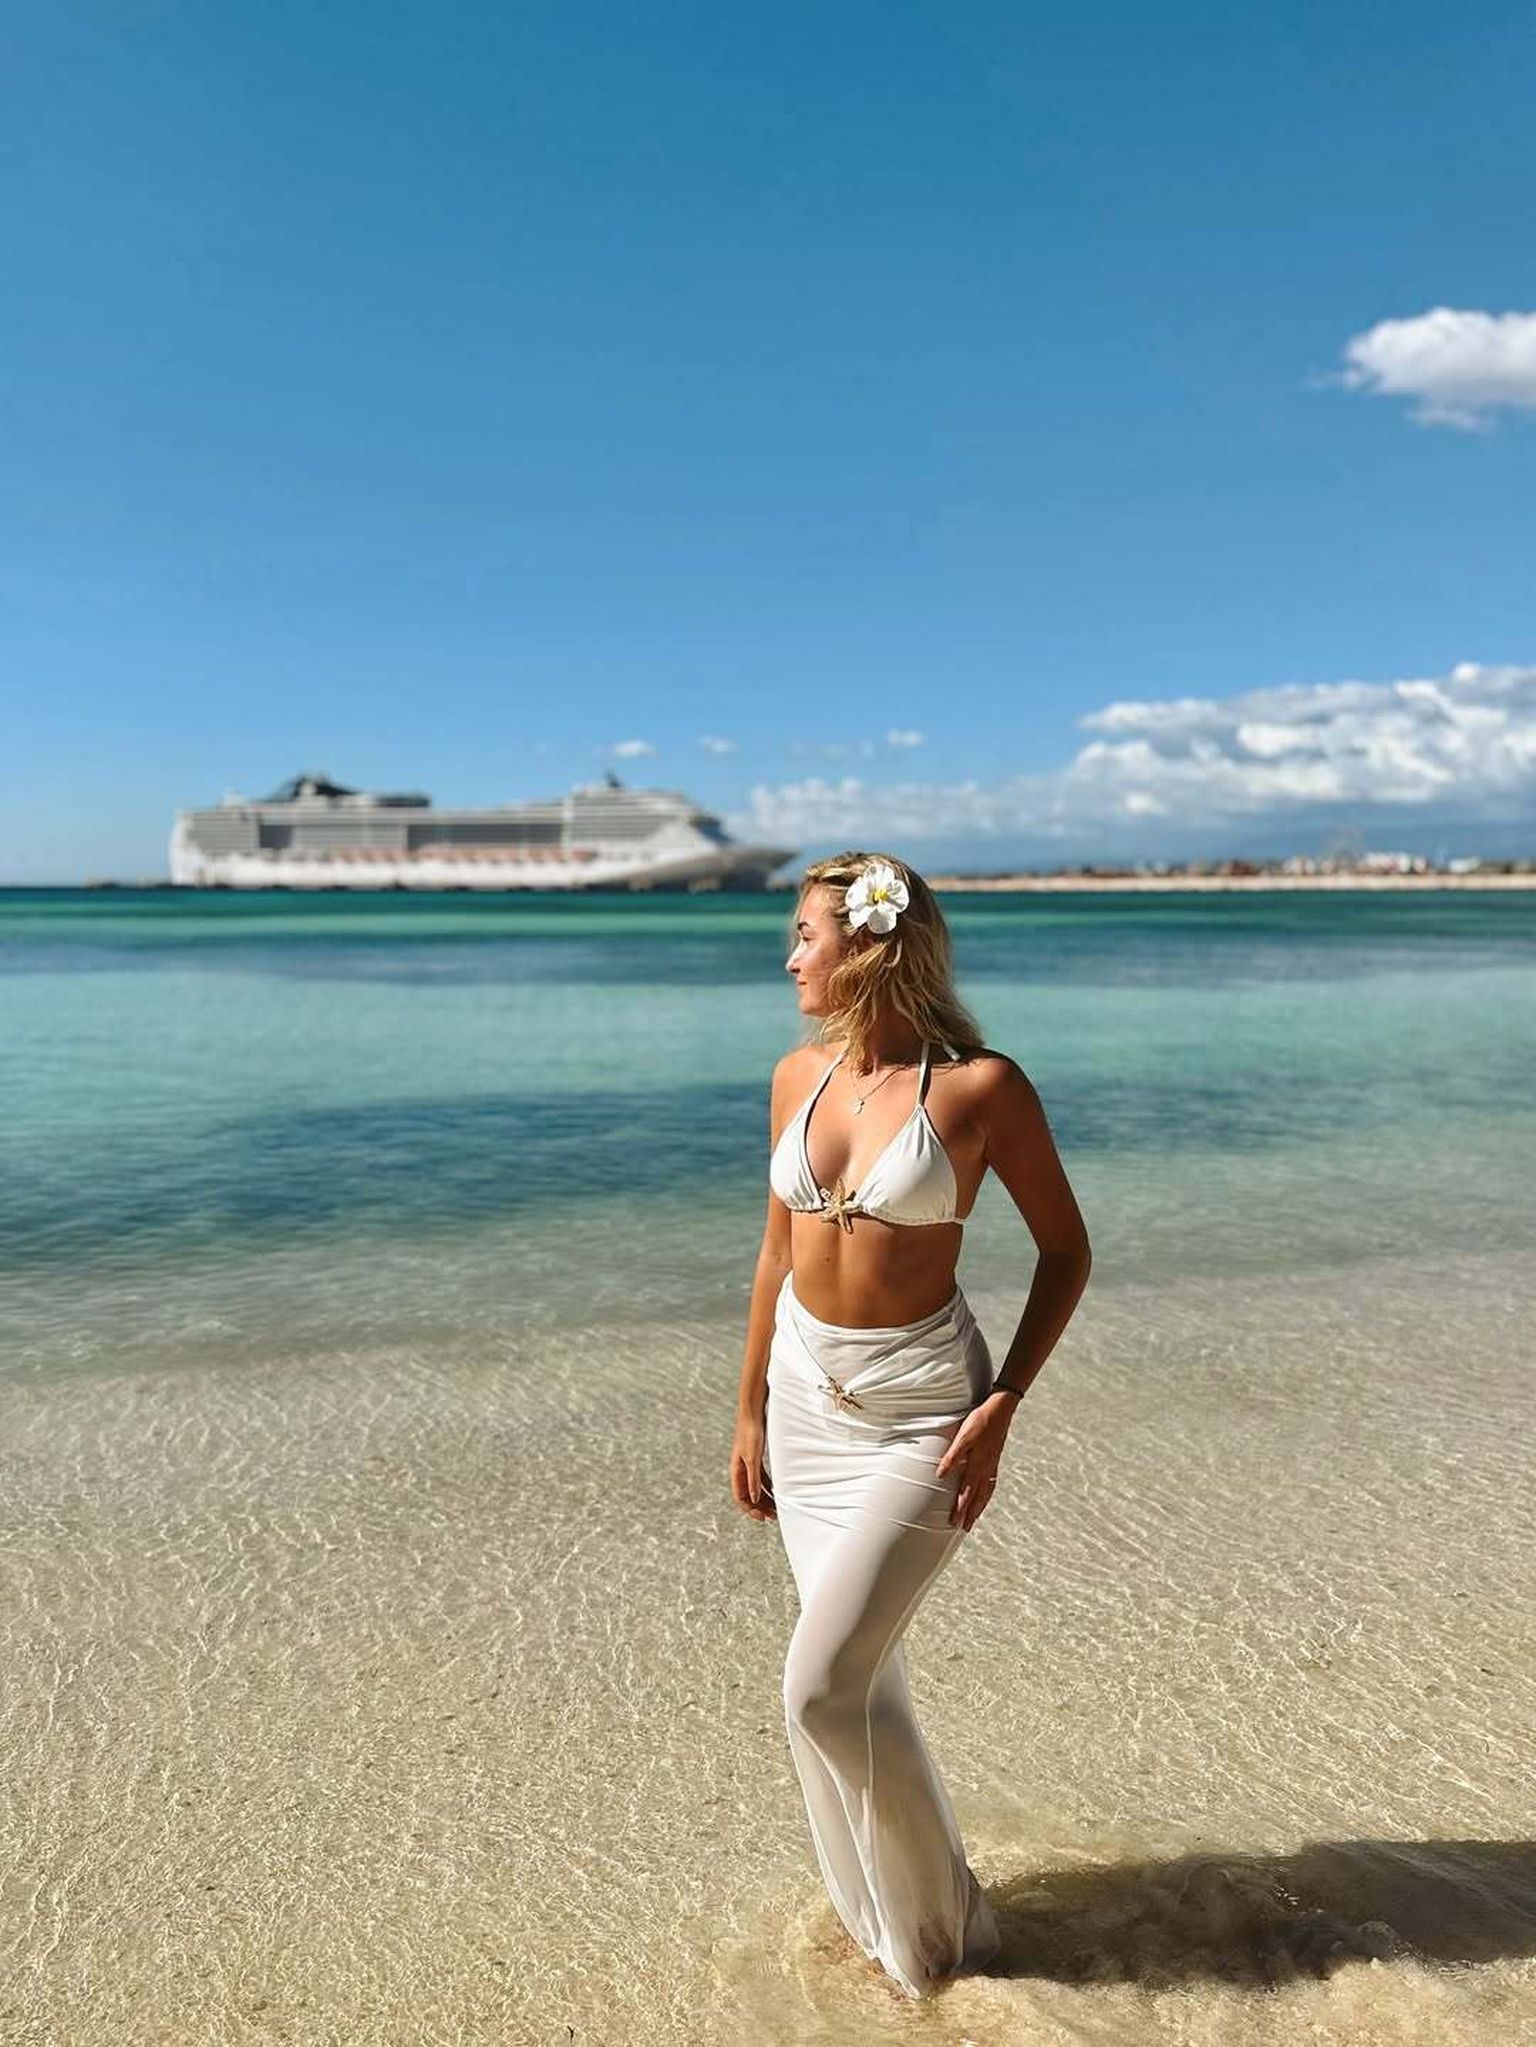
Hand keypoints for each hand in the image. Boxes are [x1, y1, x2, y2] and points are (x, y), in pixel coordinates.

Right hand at [730, 1413, 776, 1522]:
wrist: (752, 1415)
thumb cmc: (750, 1434)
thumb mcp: (752, 1459)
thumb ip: (753, 1479)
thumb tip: (753, 1499)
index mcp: (736, 1472)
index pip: (740, 1498)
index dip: (750, 1510)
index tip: (763, 1518)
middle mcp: (740, 1471)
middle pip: (748, 1495)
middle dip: (759, 1507)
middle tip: (772, 1517)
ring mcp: (748, 1465)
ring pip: (755, 1488)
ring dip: (764, 1499)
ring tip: (776, 1508)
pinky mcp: (755, 1460)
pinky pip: (761, 1479)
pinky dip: (768, 1487)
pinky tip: (776, 1493)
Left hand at [936, 1393, 1015, 1529]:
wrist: (1000, 1410)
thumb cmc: (979, 1421)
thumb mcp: (962, 1436)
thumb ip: (952, 1456)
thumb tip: (940, 1474)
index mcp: (977, 1465)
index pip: (966, 1493)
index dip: (961, 1509)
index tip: (955, 1523)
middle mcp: (986, 1469)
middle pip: (977, 1497)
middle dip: (970, 1514)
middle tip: (964, 1529)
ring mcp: (992, 1465)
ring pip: (986, 1492)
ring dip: (980, 1507)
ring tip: (975, 1518)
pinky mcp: (995, 1459)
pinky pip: (991, 1483)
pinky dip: (988, 1494)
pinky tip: (986, 1495)